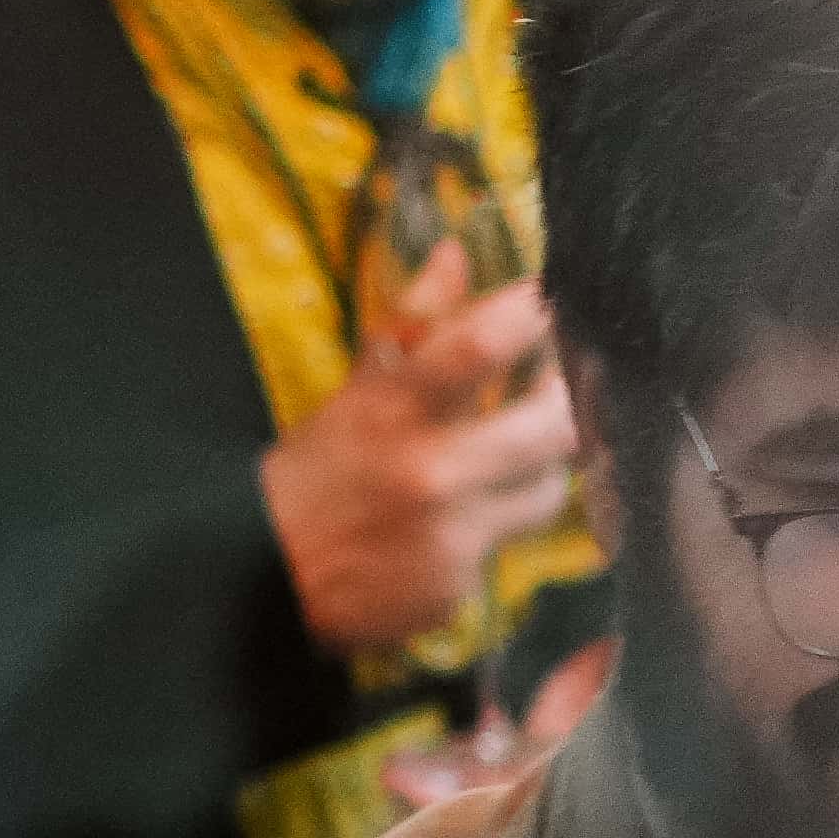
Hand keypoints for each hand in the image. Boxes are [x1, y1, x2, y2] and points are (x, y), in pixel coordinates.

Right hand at [265, 276, 582, 668]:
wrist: (263, 576)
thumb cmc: (318, 472)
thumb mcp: (356, 392)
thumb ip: (414, 325)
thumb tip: (456, 251)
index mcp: (392, 410)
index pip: (479, 346)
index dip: (533, 313)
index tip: (557, 294)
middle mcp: (429, 470)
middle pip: (551, 425)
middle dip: (575, 399)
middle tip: (576, 381)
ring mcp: (451, 534)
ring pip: (550, 488)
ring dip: (546, 465)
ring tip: (522, 450)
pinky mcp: (459, 585)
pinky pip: (512, 543)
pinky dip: (500, 524)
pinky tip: (469, 519)